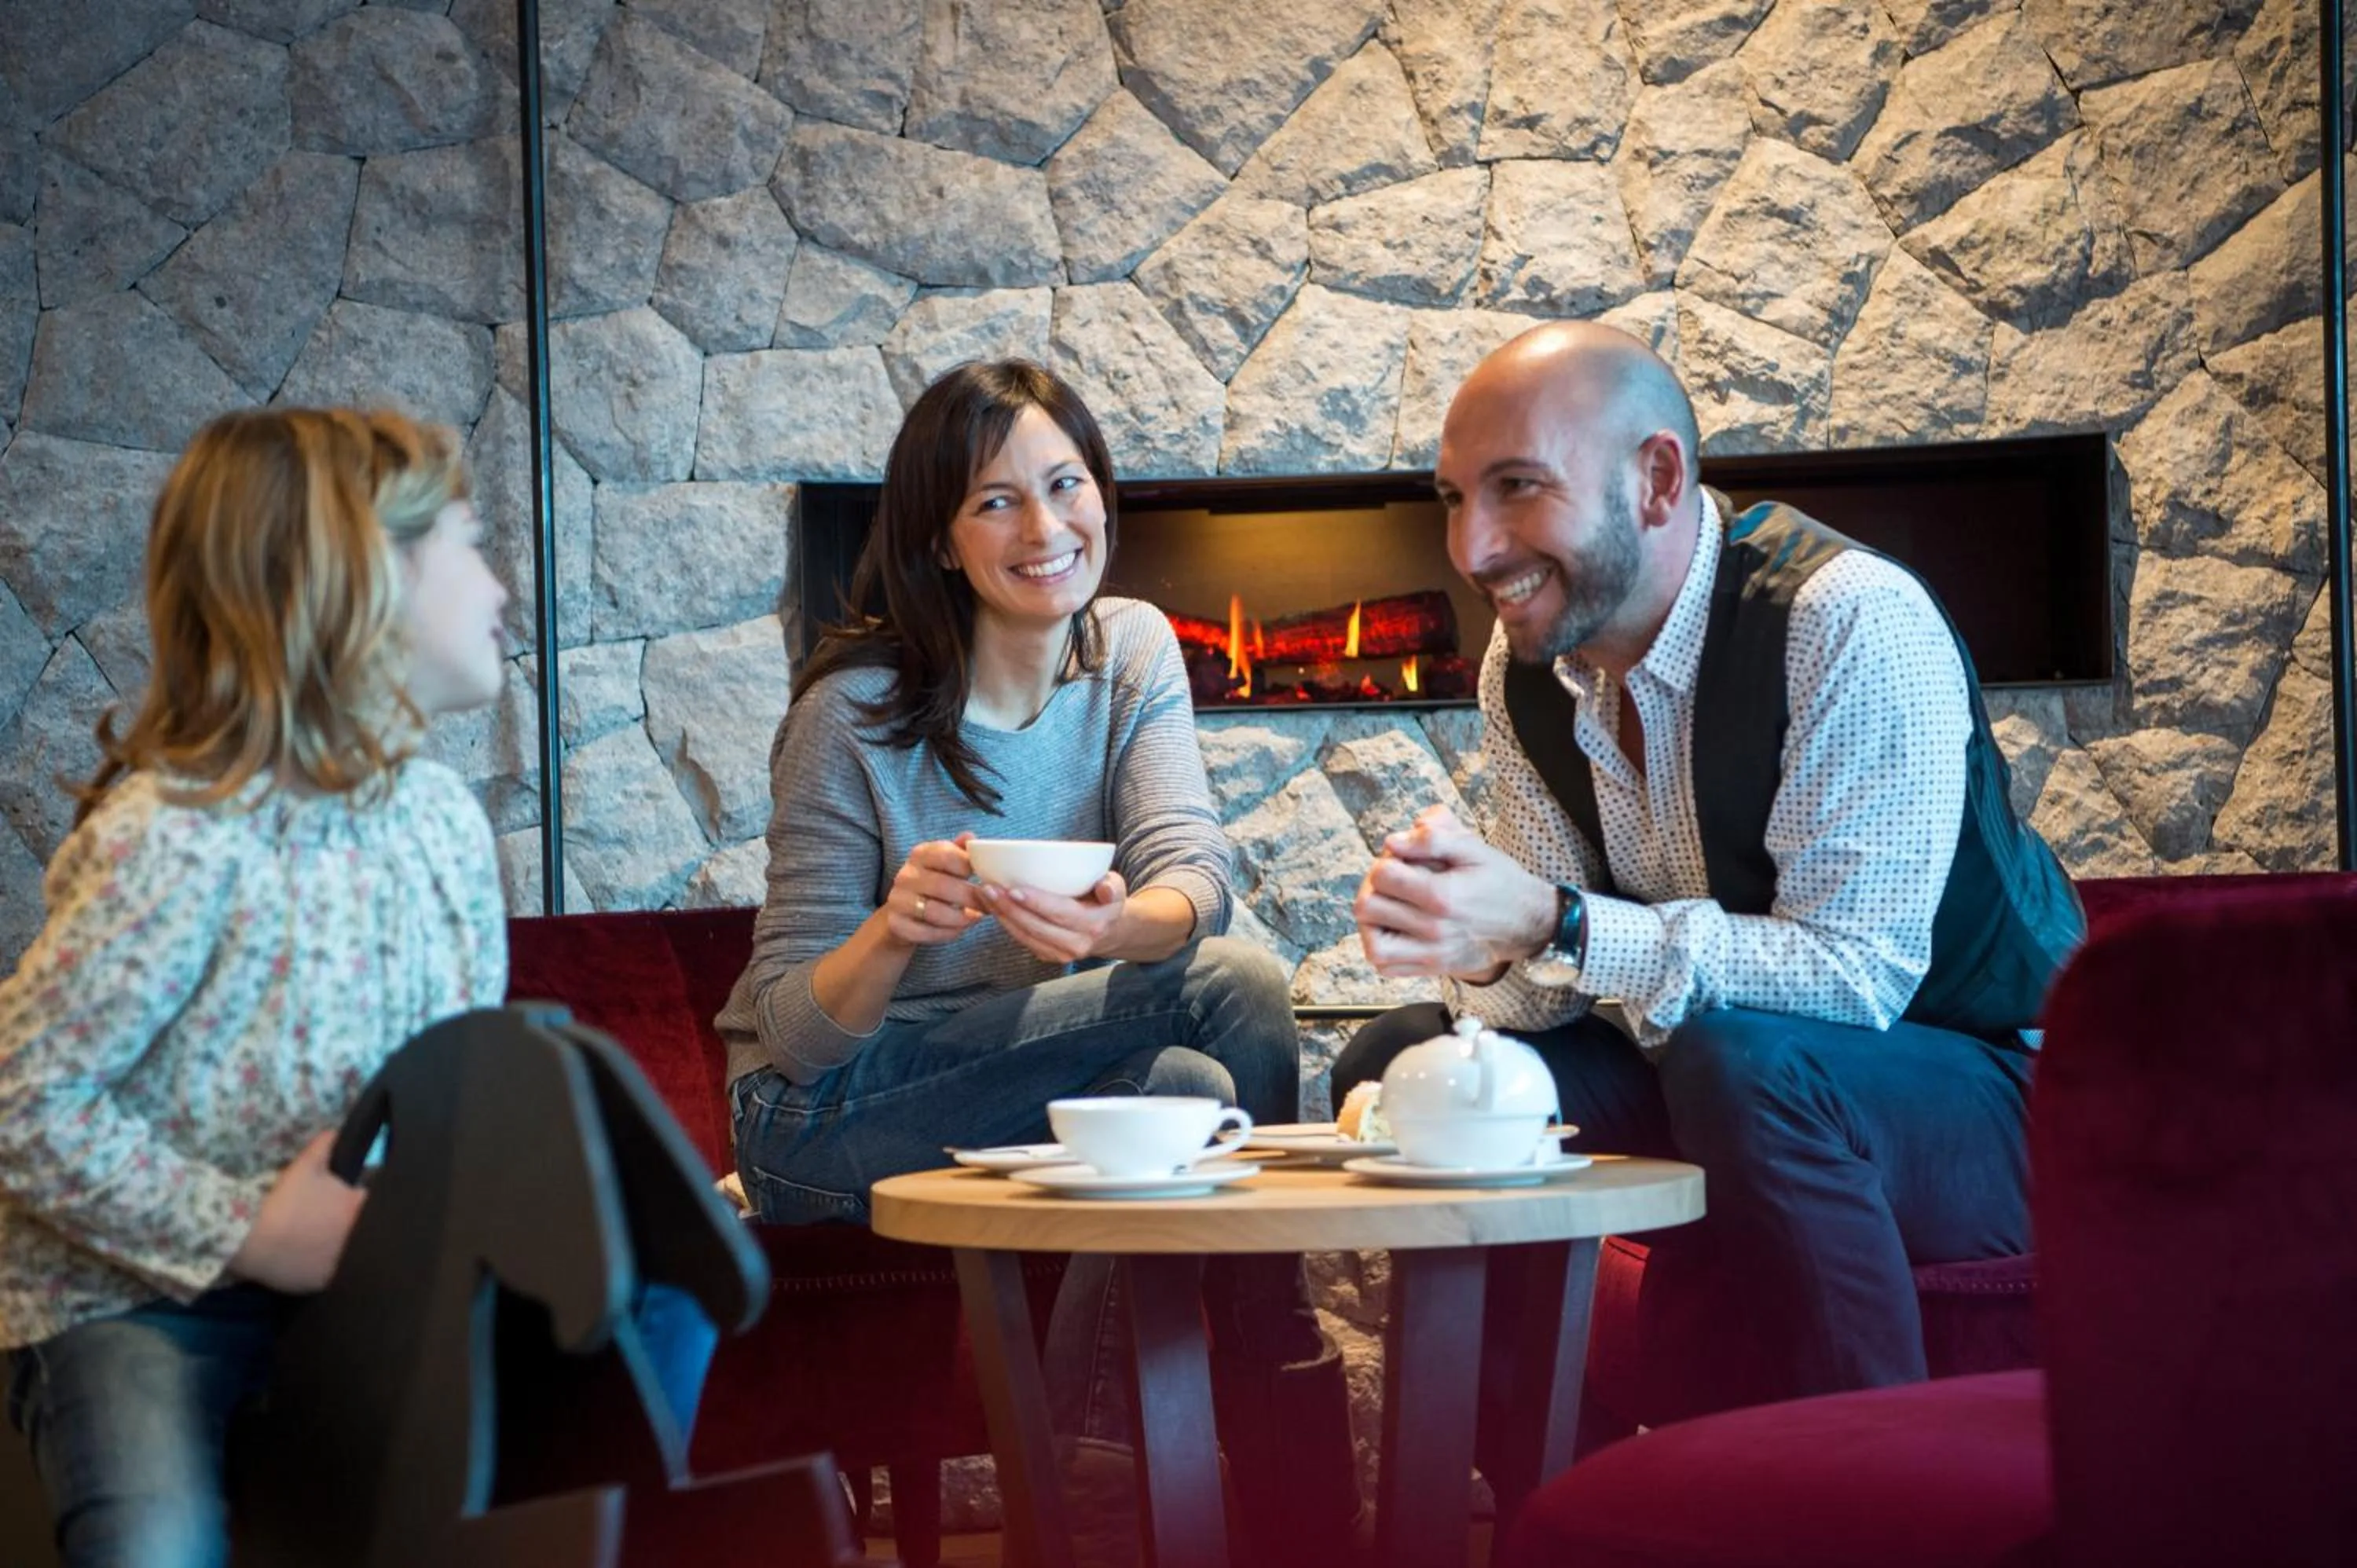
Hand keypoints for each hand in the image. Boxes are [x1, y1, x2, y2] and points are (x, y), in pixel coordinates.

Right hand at [229, 1129, 366, 1293]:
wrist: (254, 1240)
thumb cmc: (283, 1202)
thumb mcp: (303, 1168)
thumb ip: (324, 1147)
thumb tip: (335, 1132)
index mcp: (357, 1206)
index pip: (373, 1202)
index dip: (361, 1201)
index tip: (350, 1202)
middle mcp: (358, 1235)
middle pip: (370, 1229)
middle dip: (359, 1225)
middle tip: (334, 1223)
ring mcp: (344, 1261)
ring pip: (357, 1253)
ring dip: (349, 1247)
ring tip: (324, 1242)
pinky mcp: (328, 1280)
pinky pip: (339, 1274)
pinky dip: (333, 1267)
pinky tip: (319, 1261)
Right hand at [883, 834, 986, 948]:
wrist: (903, 912)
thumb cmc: (934, 884)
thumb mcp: (945, 864)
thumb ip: (959, 851)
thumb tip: (971, 837)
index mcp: (920, 854)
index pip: (947, 855)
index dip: (970, 867)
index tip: (987, 877)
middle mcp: (906, 875)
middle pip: (944, 886)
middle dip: (972, 898)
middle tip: (990, 905)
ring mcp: (898, 900)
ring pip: (936, 912)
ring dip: (961, 918)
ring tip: (976, 917)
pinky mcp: (897, 924)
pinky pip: (927, 932)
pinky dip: (947, 933)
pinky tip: (959, 929)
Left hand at [980, 870, 1128, 965]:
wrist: (1109, 931)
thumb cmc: (1106, 901)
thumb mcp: (1116, 889)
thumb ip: (1112, 886)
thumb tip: (1105, 888)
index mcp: (1094, 925)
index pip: (1061, 913)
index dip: (1036, 902)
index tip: (1013, 889)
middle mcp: (1077, 944)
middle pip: (1036, 927)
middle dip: (1010, 908)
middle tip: (988, 888)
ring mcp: (1061, 955)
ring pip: (1025, 936)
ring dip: (1002, 916)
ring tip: (985, 894)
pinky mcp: (1048, 956)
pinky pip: (1022, 940)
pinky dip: (1006, 923)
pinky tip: (993, 906)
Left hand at [1355, 806, 1556, 978]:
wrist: (1527, 923)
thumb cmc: (1499, 881)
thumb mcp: (1473, 849)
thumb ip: (1432, 839)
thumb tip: (1391, 842)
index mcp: (1442, 896)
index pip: (1382, 876)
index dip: (1385, 860)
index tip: (1401, 859)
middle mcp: (1434, 929)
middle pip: (1369, 908)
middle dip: (1373, 887)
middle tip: (1392, 881)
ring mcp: (1432, 954)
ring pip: (1373, 945)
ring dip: (1372, 923)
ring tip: (1387, 907)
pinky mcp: (1432, 968)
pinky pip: (1387, 966)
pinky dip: (1381, 948)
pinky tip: (1394, 929)